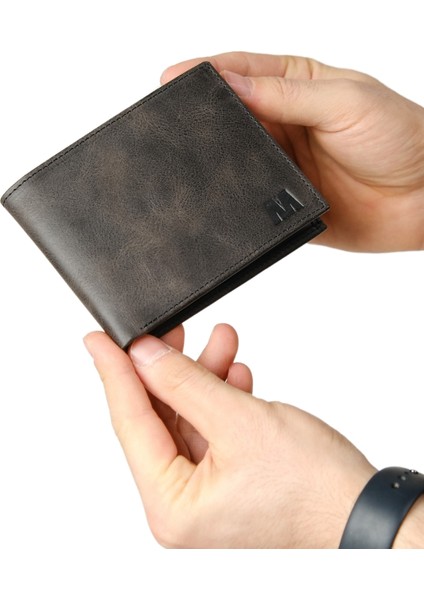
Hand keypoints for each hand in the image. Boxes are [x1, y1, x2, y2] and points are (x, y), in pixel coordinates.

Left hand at [84, 325, 375, 547]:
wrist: (366, 513)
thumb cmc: (316, 488)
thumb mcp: (241, 422)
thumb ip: (185, 385)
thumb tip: (143, 357)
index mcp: (171, 506)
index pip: (129, 424)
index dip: (113, 373)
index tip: (99, 338)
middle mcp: (181, 507)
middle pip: (157, 419)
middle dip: (169, 368)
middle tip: (170, 329)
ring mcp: (204, 496)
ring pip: (186, 419)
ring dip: (202, 377)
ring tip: (220, 341)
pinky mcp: (227, 481)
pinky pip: (209, 430)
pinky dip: (219, 398)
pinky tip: (233, 374)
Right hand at [161, 52, 423, 251]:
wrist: (423, 199)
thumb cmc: (398, 137)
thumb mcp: (344, 101)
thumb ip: (287, 97)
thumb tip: (231, 85)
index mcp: (295, 86)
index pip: (240, 72)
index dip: (204, 73)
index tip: (172, 79)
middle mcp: (283, 124)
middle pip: (229, 116)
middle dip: (198, 117)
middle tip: (167, 120)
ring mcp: (280, 165)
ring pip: (233, 159)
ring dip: (211, 159)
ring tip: (183, 158)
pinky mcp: (282, 203)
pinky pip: (248, 199)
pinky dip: (230, 198)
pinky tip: (215, 196)